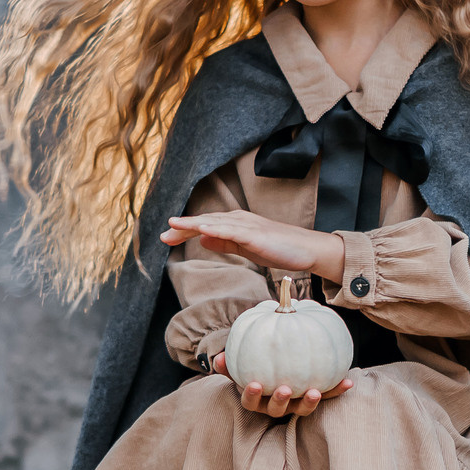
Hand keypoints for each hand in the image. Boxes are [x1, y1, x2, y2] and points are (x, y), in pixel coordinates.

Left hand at [162, 210, 346, 283]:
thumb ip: (224, 242)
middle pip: (205, 221)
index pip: (205, 226)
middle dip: (183, 228)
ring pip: (215, 222)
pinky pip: (232, 230)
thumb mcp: (245, 247)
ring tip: (173, 226)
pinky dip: (215, 228)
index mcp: (235, 223)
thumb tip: (201, 239)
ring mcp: (247, 225)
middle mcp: (239, 219)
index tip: (166, 238)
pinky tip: (201, 230)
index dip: (185, 231)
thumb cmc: (278, 248)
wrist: (307, 250)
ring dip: (193, 224)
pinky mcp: (256, 233)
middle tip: (162, 236)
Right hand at [211, 351, 352, 417]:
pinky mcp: (313, 402)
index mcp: (257, 401)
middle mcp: (276, 408)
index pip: (250, 401)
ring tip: (315, 391)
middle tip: (285, 389)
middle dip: (281, 401)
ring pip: (302, 409)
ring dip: (310, 402)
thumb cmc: (253, 372)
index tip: (255, 385)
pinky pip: (326, 397)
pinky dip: (337, 391)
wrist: (274, 377)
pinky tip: (349, 381)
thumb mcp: (239, 369)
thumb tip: (219, 357)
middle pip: (277, 410)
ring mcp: (295, 406)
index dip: (252, 395)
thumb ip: (228, 364)